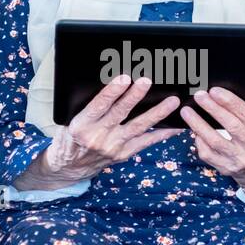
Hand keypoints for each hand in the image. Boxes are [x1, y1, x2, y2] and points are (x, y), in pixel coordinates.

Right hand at [17, 74, 182, 189]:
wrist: (69, 166)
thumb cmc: (71, 136)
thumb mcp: (69, 119)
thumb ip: (89, 106)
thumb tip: (113, 84)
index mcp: (81, 126)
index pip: (99, 105)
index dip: (112, 91)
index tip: (124, 78)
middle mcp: (97, 137)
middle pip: (120, 113)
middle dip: (134, 96)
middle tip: (146, 81)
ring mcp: (112, 147)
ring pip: (137, 127)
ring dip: (156, 114)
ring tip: (172, 102)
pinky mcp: (123, 154)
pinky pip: (145, 142)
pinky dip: (161, 133)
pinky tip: (175, 125)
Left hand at [180, 87, 244, 203]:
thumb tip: (219, 97)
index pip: (244, 113)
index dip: (228, 101)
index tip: (214, 91)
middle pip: (230, 125)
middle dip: (212, 108)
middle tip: (199, 96)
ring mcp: (238, 160)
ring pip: (214, 140)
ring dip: (198, 124)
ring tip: (187, 112)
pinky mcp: (226, 168)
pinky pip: (207, 154)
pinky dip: (199, 140)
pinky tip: (194, 131)